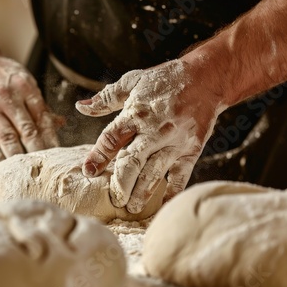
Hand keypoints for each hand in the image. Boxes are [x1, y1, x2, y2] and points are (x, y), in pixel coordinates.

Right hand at [0, 47, 58, 162]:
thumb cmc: (2, 73)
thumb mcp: (24, 81)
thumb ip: (40, 104)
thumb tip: (60, 124)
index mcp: (25, 87)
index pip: (43, 118)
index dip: (52, 138)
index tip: (58, 154)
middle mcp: (7, 97)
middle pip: (27, 131)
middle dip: (38, 151)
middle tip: (46, 167)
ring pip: (8, 139)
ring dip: (20, 157)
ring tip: (28, 170)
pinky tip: (6, 165)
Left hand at [76, 59, 223, 212]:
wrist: (205, 77)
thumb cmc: (164, 80)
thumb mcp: (132, 82)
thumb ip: (106, 98)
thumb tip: (81, 107)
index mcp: (135, 113)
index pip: (111, 138)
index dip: (98, 156)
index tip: (88, 171)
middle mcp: (154, 130)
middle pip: (133, 162)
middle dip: (121, 183)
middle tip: (114, 200)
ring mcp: (174, 142)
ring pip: (154, 173)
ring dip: (142, 193)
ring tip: (131, 208)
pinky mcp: (191, 150)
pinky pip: (181, 175)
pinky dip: (173, 192)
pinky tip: (163, 205)